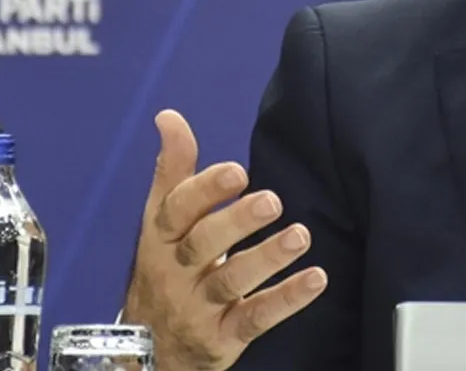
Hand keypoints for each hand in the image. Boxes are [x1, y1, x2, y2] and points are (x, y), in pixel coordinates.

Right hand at [121, 109, 327, 370]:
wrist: (149, 349)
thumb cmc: (164, 270)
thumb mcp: (160, 222)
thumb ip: (173, 170)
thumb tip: (169, 118)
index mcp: (160, 239)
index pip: (175, 212)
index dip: (204, 190)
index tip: (237, 171)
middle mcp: (175, 273)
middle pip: (202, 246)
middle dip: (236, 222)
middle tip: (272, 200)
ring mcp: (198, 308)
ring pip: (230, 282)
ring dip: (267, 258)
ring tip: (300, 236)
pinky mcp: (223, 337)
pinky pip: (255, 318)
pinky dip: (286, 299)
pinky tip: (315, 279)